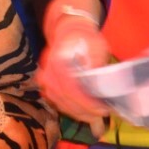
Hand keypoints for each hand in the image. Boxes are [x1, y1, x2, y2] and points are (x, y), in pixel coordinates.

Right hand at [37, 19, 110, 136]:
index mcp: (59, 62)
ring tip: (96, 116)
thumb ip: (97, 67)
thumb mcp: (97, 48)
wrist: (68, 32)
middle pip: (65, 100)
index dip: (87, 103)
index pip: (70, 89)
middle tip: (104, 114)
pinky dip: (71, 109)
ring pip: (60, 104)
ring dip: (79, 113)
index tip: (103, 109)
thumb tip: (102, 87)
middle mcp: (48, 72)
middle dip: (85, 111)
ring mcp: (45, 79)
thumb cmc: (85, 39)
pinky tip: (84, 112)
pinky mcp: (46, 85)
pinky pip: (57, 102)